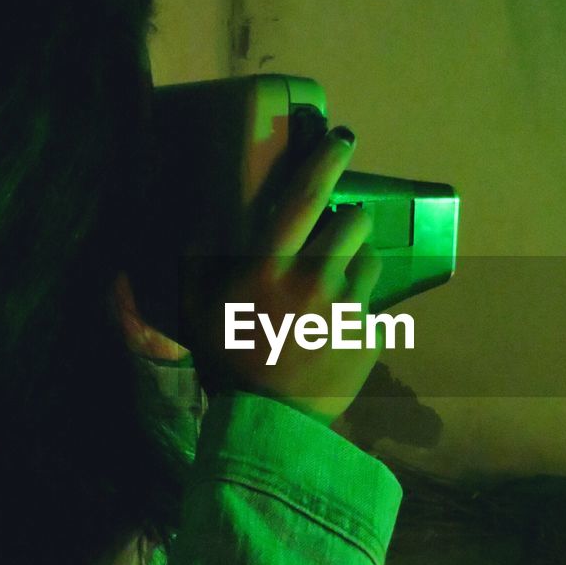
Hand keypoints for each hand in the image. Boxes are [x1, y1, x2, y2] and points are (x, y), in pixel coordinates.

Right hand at [181, 127, 383, 425]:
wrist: (268, 425)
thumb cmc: (230, 362)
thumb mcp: (200, 311)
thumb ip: (195, 266)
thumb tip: (189, 226)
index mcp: (267, 268)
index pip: (305, 198)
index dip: (326, 161)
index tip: (343, 139)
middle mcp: (311, 281)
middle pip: (353, 222)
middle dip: (349, 221)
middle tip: (337, 235)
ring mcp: (346, 309)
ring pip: (371, 261)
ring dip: (357, 265)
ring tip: (334, 290)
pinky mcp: (370, 335)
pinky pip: (375, 304)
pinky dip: (360, 309)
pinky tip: (336, 330)